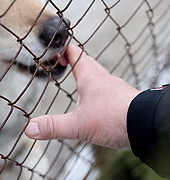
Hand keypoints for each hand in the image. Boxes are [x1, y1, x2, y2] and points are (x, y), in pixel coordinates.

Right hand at [25, 44, 140, 148]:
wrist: (148, 126)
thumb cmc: (116, 119)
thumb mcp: (78, 125)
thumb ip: (53, 127)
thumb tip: (30, 128)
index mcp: (91, 79)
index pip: (76, 55)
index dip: (64, 51)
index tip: (54, 53)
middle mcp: (105, 81)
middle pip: (88, 64)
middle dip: (76, 61)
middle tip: (64, 63)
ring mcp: (117, 90)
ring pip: (101, 78)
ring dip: (89, 77)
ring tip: (80, 84)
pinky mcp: (126, 101)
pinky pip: (110, 91)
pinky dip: (101, 92)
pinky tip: (99, 104)